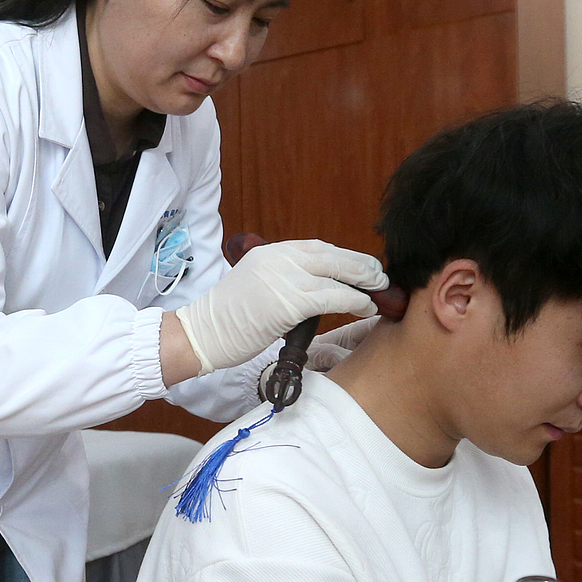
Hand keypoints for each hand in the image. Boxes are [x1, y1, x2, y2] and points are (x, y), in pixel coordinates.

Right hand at [174, 240, 388, 375]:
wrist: (202, 333)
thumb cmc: (227, 318)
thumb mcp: (255, 284)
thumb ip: (282, 279)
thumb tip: (316, 286)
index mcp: (270, 252)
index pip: (317, 247)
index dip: (344, 256)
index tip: (361, 265)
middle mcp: (278, 259)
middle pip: (332, 256)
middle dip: (361, 265)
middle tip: (380, 275)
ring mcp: (284, 278)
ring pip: (337, 275)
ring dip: (364, 283)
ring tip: (379, 291)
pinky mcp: (289, 302)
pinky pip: (333, 297)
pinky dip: (354, 301)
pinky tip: (366, 306)